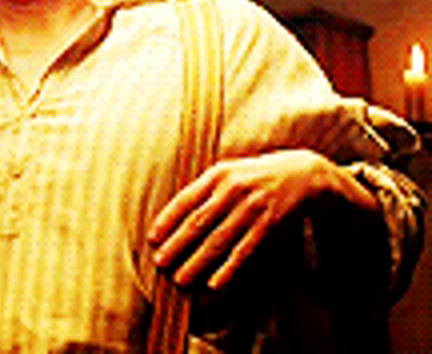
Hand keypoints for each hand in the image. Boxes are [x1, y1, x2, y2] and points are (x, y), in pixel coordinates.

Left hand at [147, 149, 377, 290]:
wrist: (303, 173)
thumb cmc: (257, 175)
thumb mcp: (230, 172)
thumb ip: (206, 189)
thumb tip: (176, 213)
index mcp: (218, 174)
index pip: (186, 199)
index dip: (167, 220)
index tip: (152, 238)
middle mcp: (232, 189)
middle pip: (198, 222)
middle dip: (177, 245)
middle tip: (159, 264)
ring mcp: (251, 207)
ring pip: (218, 240)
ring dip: (197, 262)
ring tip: (180, 279)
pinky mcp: (269, 224)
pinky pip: (245, 250)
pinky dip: (229, 268)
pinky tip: (215, 284)